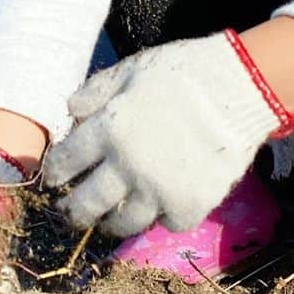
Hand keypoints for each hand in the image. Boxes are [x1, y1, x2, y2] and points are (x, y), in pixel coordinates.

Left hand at [42, 30, 293, 237]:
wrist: (239, 86)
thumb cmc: (182, 72)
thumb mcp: (131, 69)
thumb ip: (96, 91)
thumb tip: (70, 112)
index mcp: (109, 129)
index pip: (67, 161)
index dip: (56, 172)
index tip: (54, 179)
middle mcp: (127, 165)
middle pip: (86, 204)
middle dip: (72, 211)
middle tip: (70, 214)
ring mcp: (159, 189)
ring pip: (123, 224)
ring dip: (111, 224)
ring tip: (108, 222)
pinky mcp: (190, 204)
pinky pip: (167, 223)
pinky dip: (162, 218)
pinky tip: (160, 207)